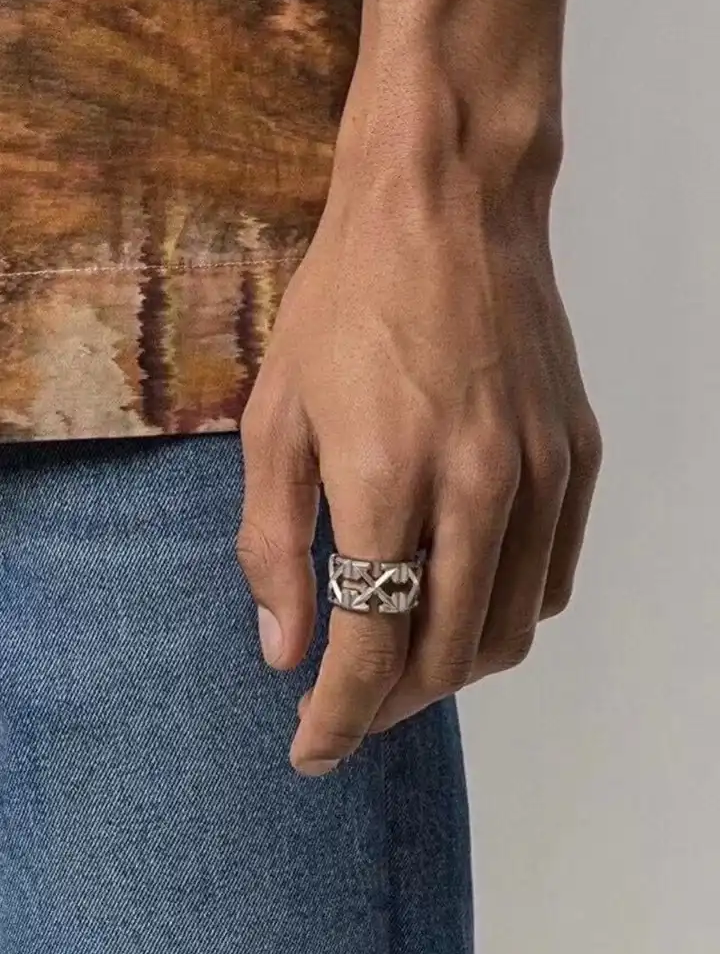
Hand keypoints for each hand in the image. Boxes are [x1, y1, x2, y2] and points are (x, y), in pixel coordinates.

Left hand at [237, 120, 601, 776]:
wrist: (448, 204)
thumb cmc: (345, 300)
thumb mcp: (274, 415)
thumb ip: (273, 542)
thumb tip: (284, 649)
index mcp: (387, 480)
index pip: (369, 648)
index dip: (335, 717)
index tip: (309, 749)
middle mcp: (480, 489)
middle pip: (447, 657)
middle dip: (389, 704)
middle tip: (346, 703)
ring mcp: (542, 474)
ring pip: (509, 631)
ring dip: (450, 668)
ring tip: (401, 657)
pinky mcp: (578, 455)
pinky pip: (552, 577)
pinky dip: (506, 614)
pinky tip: (464, 596)